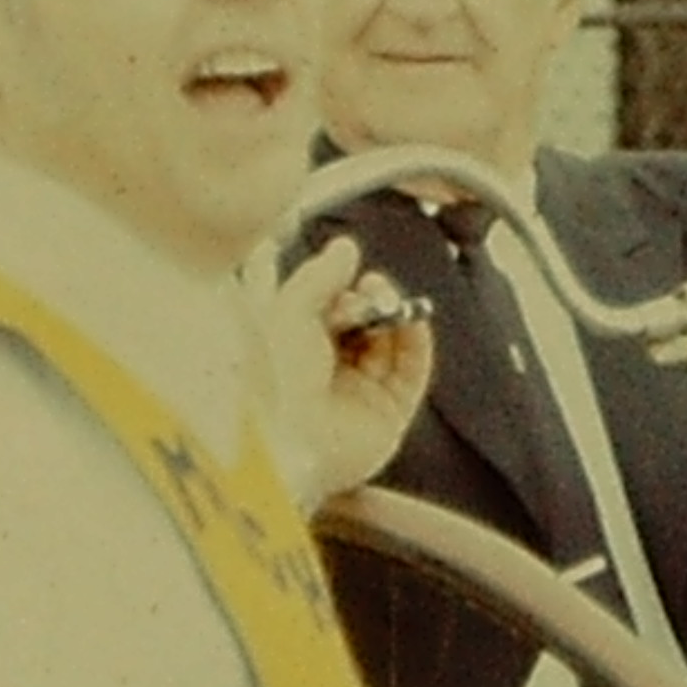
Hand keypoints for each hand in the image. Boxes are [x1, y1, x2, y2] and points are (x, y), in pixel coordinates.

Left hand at [267, 236, 433, 506]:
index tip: (342, 265)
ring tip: (384, 297)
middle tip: (367, 285)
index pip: (322, 309)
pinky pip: (411, 372)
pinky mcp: (385, 417)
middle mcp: (322, 376)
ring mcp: (355, 397)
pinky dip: (417, 340)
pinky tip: (412, 316)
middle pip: (359, 324)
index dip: (335, 286)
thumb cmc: (268, 378)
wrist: (280, 440)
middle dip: (367, 298)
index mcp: (288, 353)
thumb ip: (320, 275)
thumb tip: (346, 246)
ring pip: (387, 344)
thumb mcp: (288, 310)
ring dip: (392, 313)